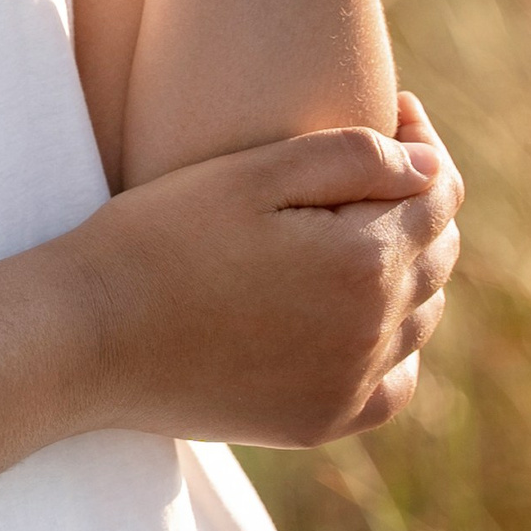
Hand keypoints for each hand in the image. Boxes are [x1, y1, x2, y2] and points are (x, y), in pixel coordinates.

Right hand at [68, 99, 461, 446]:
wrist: (90, 335)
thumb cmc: (160, 236)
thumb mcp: (249, 174)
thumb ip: (352, 157)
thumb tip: (429, 164)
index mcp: (364, 261)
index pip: (440, 193)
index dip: (425, 143)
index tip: (395, 108)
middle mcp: (375, 332)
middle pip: (437, 254)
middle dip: (417, 200)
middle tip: (372, 163)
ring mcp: (351, 386)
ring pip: (421, 317)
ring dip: (406, 268)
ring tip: (354, 230)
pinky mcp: (320, 422)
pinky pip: (394, 383)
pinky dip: (392, 345)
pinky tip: (353, 319)